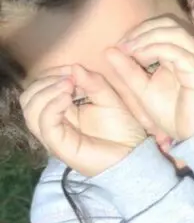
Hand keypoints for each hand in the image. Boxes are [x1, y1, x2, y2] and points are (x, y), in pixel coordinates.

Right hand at [19, 67, 147, 175]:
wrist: (135, 155)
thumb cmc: (124, 130)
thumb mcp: (110, 99)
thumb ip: (93, 83)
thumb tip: (74, 67)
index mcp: (61, 110)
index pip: (40, 88)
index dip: (50, 74)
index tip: (70, 69)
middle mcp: (53, 122)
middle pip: (28, 97)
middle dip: (45, 82)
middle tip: (68, 78)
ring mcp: (54, 135)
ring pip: (30, 109)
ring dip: (46, 91)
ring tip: (69, 85)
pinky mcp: (59, 146)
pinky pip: (44, 124)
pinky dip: (52, 106)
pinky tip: (67, 97)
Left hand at [103, 16, 193, 144]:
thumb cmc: (174, 116)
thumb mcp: (142, 91)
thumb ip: (128, 71)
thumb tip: (109, 50)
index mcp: (180, 57)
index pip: (163, 27)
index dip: (139, 30)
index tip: (121, 45)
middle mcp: (192, 56)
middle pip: (171, 24)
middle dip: (144, 29)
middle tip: (125, 45)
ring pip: (176, 34)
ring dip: (149, 37)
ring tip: (131, 51)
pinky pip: (179, 53)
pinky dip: (156, 49)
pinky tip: (141, 59)